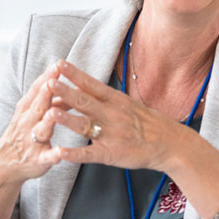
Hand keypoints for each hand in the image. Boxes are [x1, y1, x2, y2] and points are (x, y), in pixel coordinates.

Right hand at [0, 64, 62, 185]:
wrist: (3, 164)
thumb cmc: (23, 133)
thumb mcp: (30, 112)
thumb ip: (46, 98)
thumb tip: (63, 79)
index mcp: (28, 110)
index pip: (37, 91)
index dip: (47, 78)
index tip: (58, 64)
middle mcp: (28, 123)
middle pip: (39, 106)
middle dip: (46, 92)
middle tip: (54, 78)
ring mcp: (33, 141)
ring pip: (41, 129)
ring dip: (47, 121)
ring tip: (53, 113)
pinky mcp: (38, 160)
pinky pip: (46, 158)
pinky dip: (53, 156)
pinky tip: (60, 154)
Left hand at [39, 60, 183, 171]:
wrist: (169, 143)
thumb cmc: (148, 123)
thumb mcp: (128, 104)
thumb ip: (105, 97)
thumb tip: (83, 86)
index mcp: (116, 101)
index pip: (92, 85)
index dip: (75, 74)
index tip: (59, 64)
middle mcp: (112, 115)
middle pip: (85, 102)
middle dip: (65, 92)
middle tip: (49, 83)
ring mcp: (111, 134)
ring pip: (85, 125)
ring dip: (67, 119)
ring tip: (50, 112)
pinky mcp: (111, 153)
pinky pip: (89, 154)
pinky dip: (74, 154)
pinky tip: (60, 153)